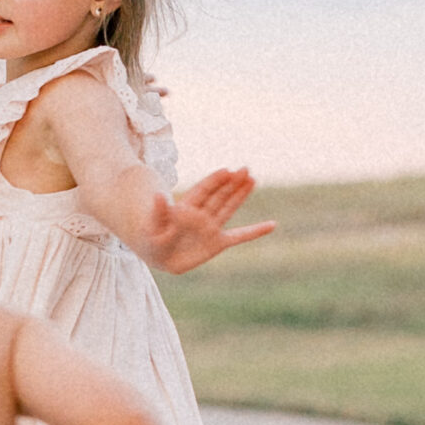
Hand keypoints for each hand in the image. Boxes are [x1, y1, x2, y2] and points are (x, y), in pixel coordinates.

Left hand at [144, 169, 273, 274]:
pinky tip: (272, 225)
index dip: (214, 181)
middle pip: (219, 195)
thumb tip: (158, 194)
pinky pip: (240, 236)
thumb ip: (159, 211)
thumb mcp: (152, 226)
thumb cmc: (152, 239)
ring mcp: (211, 228)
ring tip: (253, 179)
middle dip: (232, 183)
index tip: (226, 171)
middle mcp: (201, 215)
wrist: (158, 256)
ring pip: (229, 208)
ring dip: (240, 195)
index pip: (203, 191)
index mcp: (186, 208)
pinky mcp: (218, 243)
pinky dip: (255, 232)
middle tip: (246, 169)